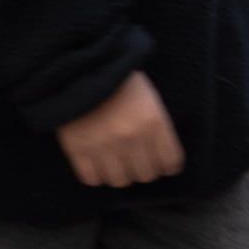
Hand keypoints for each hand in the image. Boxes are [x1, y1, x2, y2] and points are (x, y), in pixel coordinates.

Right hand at [55, 71, 184, 187]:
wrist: (82, 68)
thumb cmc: (121, 81)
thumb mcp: (150, 97)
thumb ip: (157, 126)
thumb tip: (161, 155)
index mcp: (153, 121)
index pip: (170, 161)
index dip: (170, 166)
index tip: (166, 167)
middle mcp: (131, 137)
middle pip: (146, 175)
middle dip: (145, 170)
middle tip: (140, 164)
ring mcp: (104, 146)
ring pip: (120, 181)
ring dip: (121, 175)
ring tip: (119, 165)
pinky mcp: (78, 150)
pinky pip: (92, 179)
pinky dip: (97, 176)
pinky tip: (98, 166)